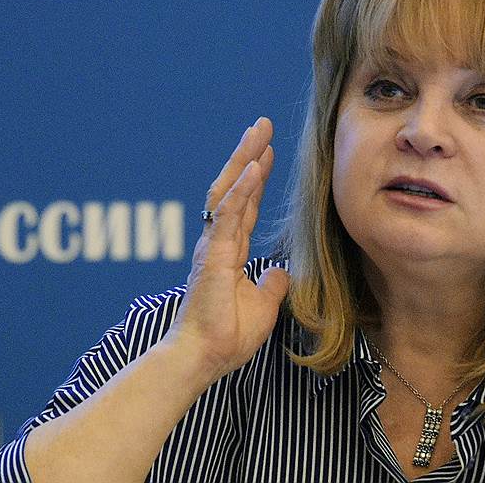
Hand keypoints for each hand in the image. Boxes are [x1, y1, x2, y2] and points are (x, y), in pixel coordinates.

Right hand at [166, 117, 290, 382]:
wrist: (203, 358)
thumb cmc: (226, 336)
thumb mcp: (262, 306)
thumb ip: (271, 285)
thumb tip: (281, 271)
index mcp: (228, 251)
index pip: (243, 205)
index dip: (256, 178)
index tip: (268, 152)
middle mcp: (218, 242)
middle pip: (234, 188)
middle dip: (248, 155)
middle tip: (261, 126)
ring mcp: (213, 246)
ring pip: (229, 191)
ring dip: (244, 159)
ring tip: (258, 132)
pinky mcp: (213, 255)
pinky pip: (229, 214)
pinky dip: (243, 189)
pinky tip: (255, 167)